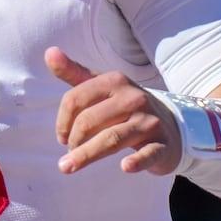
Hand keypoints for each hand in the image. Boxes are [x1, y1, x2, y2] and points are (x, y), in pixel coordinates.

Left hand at [47, 46, 181, 175]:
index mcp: (115, 81)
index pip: (76, 99)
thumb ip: (74, 72)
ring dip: (86, 155)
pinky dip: (137, 160)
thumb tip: (49, 52)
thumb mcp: (101, 87)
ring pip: (112, 138)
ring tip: (67, 167)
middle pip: (90, 120)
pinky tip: (125, 167)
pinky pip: (148, 153)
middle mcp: (133, 98)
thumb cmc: (124, 107)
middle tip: (69, 154)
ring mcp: (149, 121)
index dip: (62, 121)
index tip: (62, 136)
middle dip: (73, 140)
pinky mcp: (162, 144)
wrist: (170, 125)